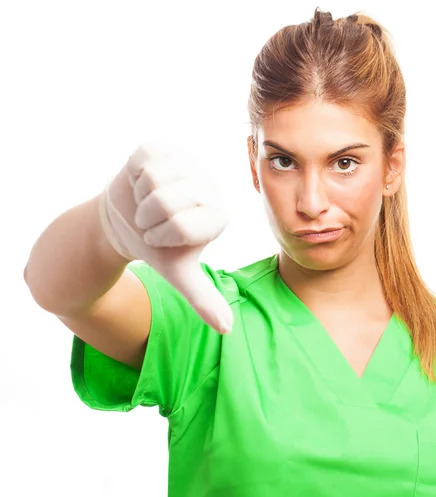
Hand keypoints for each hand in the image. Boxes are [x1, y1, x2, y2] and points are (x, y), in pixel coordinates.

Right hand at [98, 139, 232, 333]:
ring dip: (139, 198)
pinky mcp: (165, 146)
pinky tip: (140, 183)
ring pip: (154, 179)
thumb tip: (226, 329)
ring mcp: (189, 162)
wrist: (127, 221)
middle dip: (148, 218)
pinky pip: (143, 159)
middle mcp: (211, 185)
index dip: (162, 236)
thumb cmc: (157, 248)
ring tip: (146, 203)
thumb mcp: (179, 275)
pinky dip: (132, 175)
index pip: (183, 225)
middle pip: (166, 201)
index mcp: (220, 215)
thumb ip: (203, 299)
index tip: (163, 238)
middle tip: (152, 221)